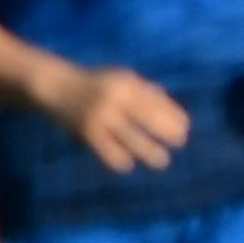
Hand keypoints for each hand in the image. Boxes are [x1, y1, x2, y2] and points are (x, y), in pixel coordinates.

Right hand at [61, 64, 191, 170]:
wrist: (57, 87)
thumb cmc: (96, 84)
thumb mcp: (121, 79)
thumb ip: (145, 91)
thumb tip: (172, 109)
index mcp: (126, 83)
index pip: (157, 102)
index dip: (175, 115)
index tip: (186, 127)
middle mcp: (115, 99)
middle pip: (150, 120)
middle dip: (169, 133)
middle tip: (180, 143)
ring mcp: (101, 117)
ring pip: (133, 141)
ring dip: (151, 153)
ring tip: (162, 161)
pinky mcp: (88, 134)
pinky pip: (111, 153)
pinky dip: (122, 161)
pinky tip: (129, 163)